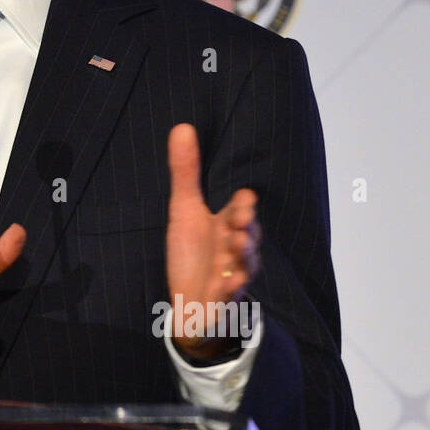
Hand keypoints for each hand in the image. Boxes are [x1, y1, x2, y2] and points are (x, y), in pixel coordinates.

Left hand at [165, 123, 260, 360]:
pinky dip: (228, 291)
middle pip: (247, 237)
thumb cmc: (193, 253)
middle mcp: (234, 250)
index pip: (240, 211)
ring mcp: (231, 276)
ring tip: (235, 248)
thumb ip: (186, 172)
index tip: (244, 197)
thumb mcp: (185, 211)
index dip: (242, 206)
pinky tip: (227, 285)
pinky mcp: (223, 301)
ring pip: (243, 266)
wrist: (192, 303)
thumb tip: (182, 127)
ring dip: (241, 257)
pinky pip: (229, 297)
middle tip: (240, 222)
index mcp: (226, 226)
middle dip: (245, 229)